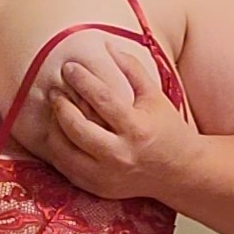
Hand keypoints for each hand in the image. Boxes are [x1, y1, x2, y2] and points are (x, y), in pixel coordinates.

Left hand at [40, 35, 202, 199]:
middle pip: (77, 128)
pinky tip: (56, 133)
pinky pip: (66, 170)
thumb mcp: (155, 97)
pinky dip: (57, 150)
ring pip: (65, 152)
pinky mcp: (99, 188)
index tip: (69, 67)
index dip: (82, 80)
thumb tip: (107, 45)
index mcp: (137, 129)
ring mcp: (107, 176)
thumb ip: (132, 70)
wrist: (180, 173)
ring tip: (54, 111)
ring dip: (53, 128)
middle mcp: (120, 155)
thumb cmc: (167, 130)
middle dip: (61, 106)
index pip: (102, 100)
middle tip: (55, 91)